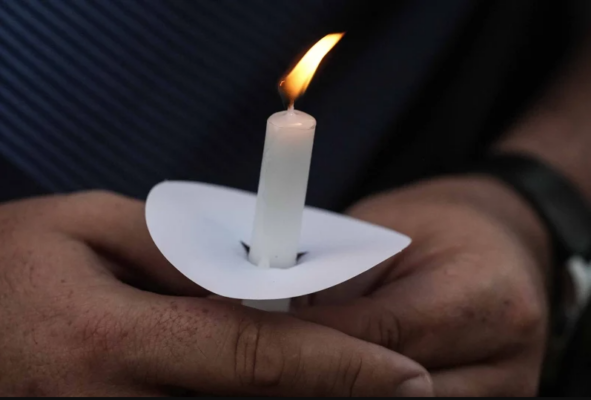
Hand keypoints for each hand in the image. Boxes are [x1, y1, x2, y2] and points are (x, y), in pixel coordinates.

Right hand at [0, 191, 431, 395]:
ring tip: (336, 386)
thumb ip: (183, 248)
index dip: (342, 366)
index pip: (258, 355)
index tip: (408, 376)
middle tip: (391, 387)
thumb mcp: (90, 227)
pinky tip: (255, 389)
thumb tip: (263, 267)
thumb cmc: (9, 260)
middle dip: (332, 398)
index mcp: (109, 340)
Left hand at [295, 176, 550, 396]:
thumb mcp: (387, 235)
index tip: (273, 334)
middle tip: (285, 354)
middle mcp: (504, 355)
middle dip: (332, 371)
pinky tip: (350, 371)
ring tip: (313, 362)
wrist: (499, 240)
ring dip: (353, 386)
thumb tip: (283, 319)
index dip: (318, 336)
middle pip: (394, 386)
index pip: (382, 332)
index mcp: (482, 293)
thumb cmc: (440, 228)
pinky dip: (377, 391)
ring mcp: (505, 388)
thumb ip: (342, 283)